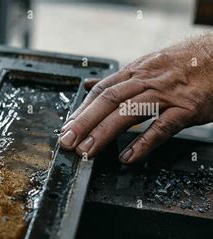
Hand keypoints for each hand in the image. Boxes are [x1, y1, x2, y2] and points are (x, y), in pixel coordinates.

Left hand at [59, 33, 212, 162]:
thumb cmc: (184, 64)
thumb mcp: (147, 66)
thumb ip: (117, 80)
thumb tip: (88, 84)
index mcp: (136, 71)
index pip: (101, 90)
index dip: (82, 110)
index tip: (67, 127)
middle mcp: (147, 80)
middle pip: (109, 100)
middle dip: (84, 122)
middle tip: (67, 141)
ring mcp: (166, 94)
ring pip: (129, 112)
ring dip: (104, 132)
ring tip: (87, 150)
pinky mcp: (187, 108)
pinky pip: (162, 127)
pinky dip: (143, 142)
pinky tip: (128, 157)